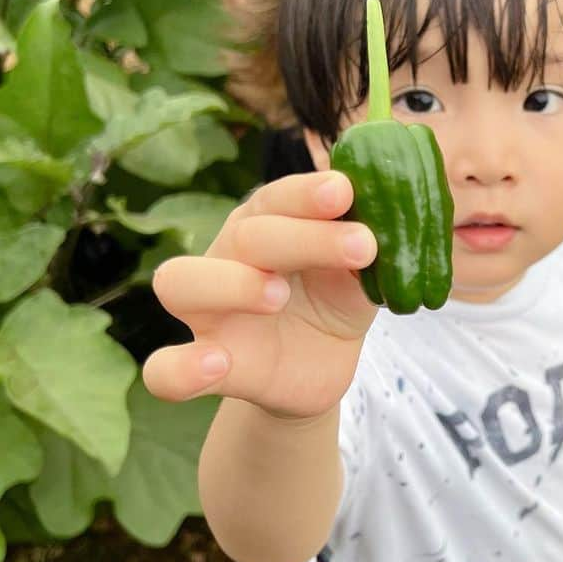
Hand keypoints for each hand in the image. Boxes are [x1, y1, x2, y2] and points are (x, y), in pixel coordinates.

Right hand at [143, 172, 378, 417]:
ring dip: (229, 283)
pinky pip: (165, 370)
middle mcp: (229, 258)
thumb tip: (398, 216)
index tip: (346, 191)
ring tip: (277, 295)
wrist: (322, 365)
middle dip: (302, 236)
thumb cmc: (334, 299)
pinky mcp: (209, 367)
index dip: (307, 193)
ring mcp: (210, 312)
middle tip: (360, 245)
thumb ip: (370, 249)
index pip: (277, 199)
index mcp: (267, 224)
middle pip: (245, 235)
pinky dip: (180, 367)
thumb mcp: (361, 273)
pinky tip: (215, 363)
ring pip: (182, 282)